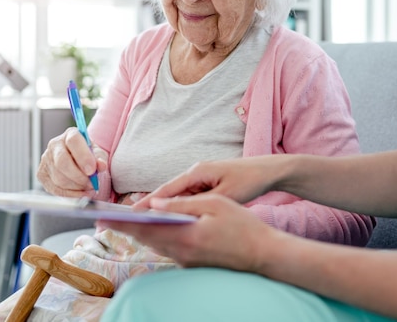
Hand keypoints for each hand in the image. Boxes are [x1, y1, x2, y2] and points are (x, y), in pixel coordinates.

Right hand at [37, 127, 107, 197]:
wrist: (78, 161)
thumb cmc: (88, 156)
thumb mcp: (98, 154)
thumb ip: (100, 158)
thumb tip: (101, 165)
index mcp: (70, 134)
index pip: (73, 141)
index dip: (83, 156)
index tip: (92, 170)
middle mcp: (55, 145)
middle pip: (62, 162)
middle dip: (79, 176)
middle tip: (92, 183)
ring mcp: (46, 160)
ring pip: (59, 178)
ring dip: (77, 187)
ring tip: (89, 187)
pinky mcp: (42, 174)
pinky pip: (55, 189)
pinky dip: (71, 194)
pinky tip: (81, 193)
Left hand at [100, 194, 281, 269]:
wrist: (263, 254)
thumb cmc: (243, 225)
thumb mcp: (215, 204)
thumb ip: (181, 204)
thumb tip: (153, 204)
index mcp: (185, 236)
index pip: (144, 229)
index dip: (120, 223)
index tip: (100, 218)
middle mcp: (182, 253)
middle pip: (145, 239)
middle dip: (123, 228)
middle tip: (102, 220)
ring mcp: (186, 261)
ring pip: (154, 246)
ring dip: (138, 234)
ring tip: (120, 223)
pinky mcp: (192, 264)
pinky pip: (166, 250)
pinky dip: (154, 239)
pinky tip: (149, 230)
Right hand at [133, 156, 280, 209]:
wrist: (266, 172)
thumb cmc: (248, 181)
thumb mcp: (226, 196)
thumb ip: (201, 205)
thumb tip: (177, 213)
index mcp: (197, 172)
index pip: (167, 190)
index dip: (149, 202)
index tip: (132, 214)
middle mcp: (195, 173)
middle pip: (167, 194)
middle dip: (150, 207)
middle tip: (131, 221)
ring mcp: (199, 179)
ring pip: (176, 197)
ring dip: (162, 210)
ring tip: (144, 224)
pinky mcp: (205, 185)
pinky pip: (186, 199)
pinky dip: (177, 210)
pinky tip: (169, 222)